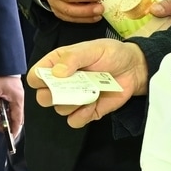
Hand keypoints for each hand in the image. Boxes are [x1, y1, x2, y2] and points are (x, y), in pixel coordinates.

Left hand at [0, 75, 24, 141]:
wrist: (1, 61)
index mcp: (18, 99)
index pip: (18, 120)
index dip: (14, 130)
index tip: (10, 138)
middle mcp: (19, 98)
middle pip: (16, 117)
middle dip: (7, 124)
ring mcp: (16, 95)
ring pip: (12, 111)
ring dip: (4, 116)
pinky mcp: (12, 92)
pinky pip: (10, 105)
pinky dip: (4, 110)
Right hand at [28, 39, 148, 127]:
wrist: (135, 69)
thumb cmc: (112, 54)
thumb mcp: (93, 49)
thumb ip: (73, 58)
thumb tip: (56, 73)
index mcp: (58, 63)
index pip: (36, 75)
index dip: (39, 79)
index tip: (54, 78)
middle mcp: (62, 83)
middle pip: (43, 97)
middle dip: (54, 96)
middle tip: (71, 88)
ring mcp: (74, 98)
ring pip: (59, 110)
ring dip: (73, 104)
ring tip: (90, 93)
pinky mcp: (86, 112)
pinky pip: (74, 121)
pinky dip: (82, 116)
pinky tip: (93, 104)